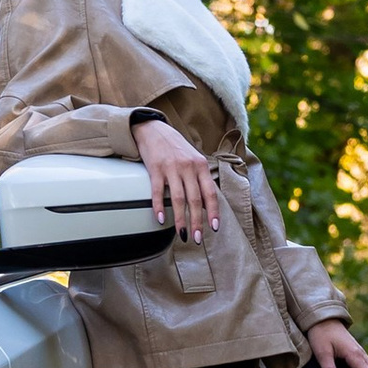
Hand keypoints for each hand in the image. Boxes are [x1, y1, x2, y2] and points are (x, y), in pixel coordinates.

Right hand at [134, 115, 220, 241]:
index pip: (210, 193)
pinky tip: (160, 218)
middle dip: (197, 222)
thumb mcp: (192, 159)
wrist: (153, 129)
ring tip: (183, 234)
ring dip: (181, 219)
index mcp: (200, 166)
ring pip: (179, 199)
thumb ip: (199, 179)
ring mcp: (172, 168)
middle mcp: (188, 167)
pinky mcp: (155, 169)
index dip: (213, 212)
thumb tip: (204, 204)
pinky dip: (160, 207)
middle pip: (195, 199)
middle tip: (197, 238)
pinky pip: (158, 192)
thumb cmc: (175, 147)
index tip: (214, 228)